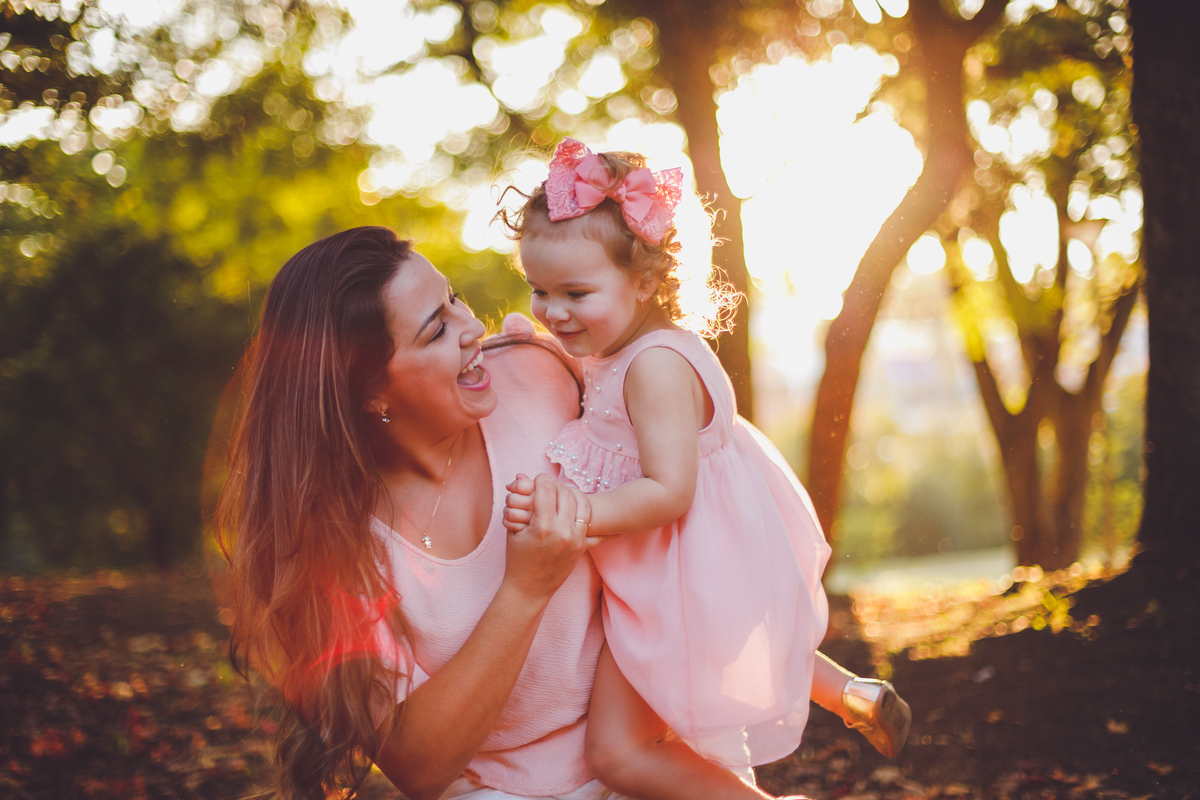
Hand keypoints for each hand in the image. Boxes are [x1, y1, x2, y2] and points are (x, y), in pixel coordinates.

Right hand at [503, 474, 598, 603]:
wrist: (530, 588)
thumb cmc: (517, 559)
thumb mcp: (513, 529)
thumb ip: (520, 502)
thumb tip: (521, 476)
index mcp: (542, 527)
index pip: (547, 489)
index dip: (541, 479)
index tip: (538, 480)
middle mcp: (562, 532)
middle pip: (566, 493)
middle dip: (557, 485)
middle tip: (550, 487)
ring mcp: (576, 540)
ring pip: (583, 504)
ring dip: (573, 495)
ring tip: (564, 496)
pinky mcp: (583, 547)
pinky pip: (594, 526)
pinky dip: (592, 515)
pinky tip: (586, 508)